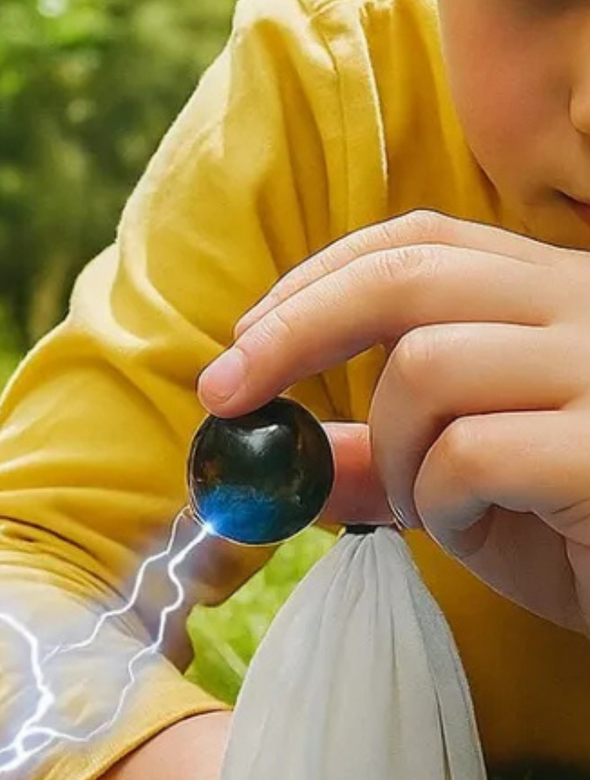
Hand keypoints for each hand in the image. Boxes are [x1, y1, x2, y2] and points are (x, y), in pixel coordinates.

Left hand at [197, 210, 589, 632]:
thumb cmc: (583, 537)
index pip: (422, 243)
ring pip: (425, 366)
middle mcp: (585, 310)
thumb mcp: (465, 493)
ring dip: (389, 449)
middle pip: (406, 276)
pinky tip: (472, 525)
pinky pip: (466, 453)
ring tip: (427, 501)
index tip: (243, 339)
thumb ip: (382, 463)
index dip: (318, 281)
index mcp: (554, 299)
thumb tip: (286, 459)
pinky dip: (435, 500)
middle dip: (293, 331)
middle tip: (225, 391)